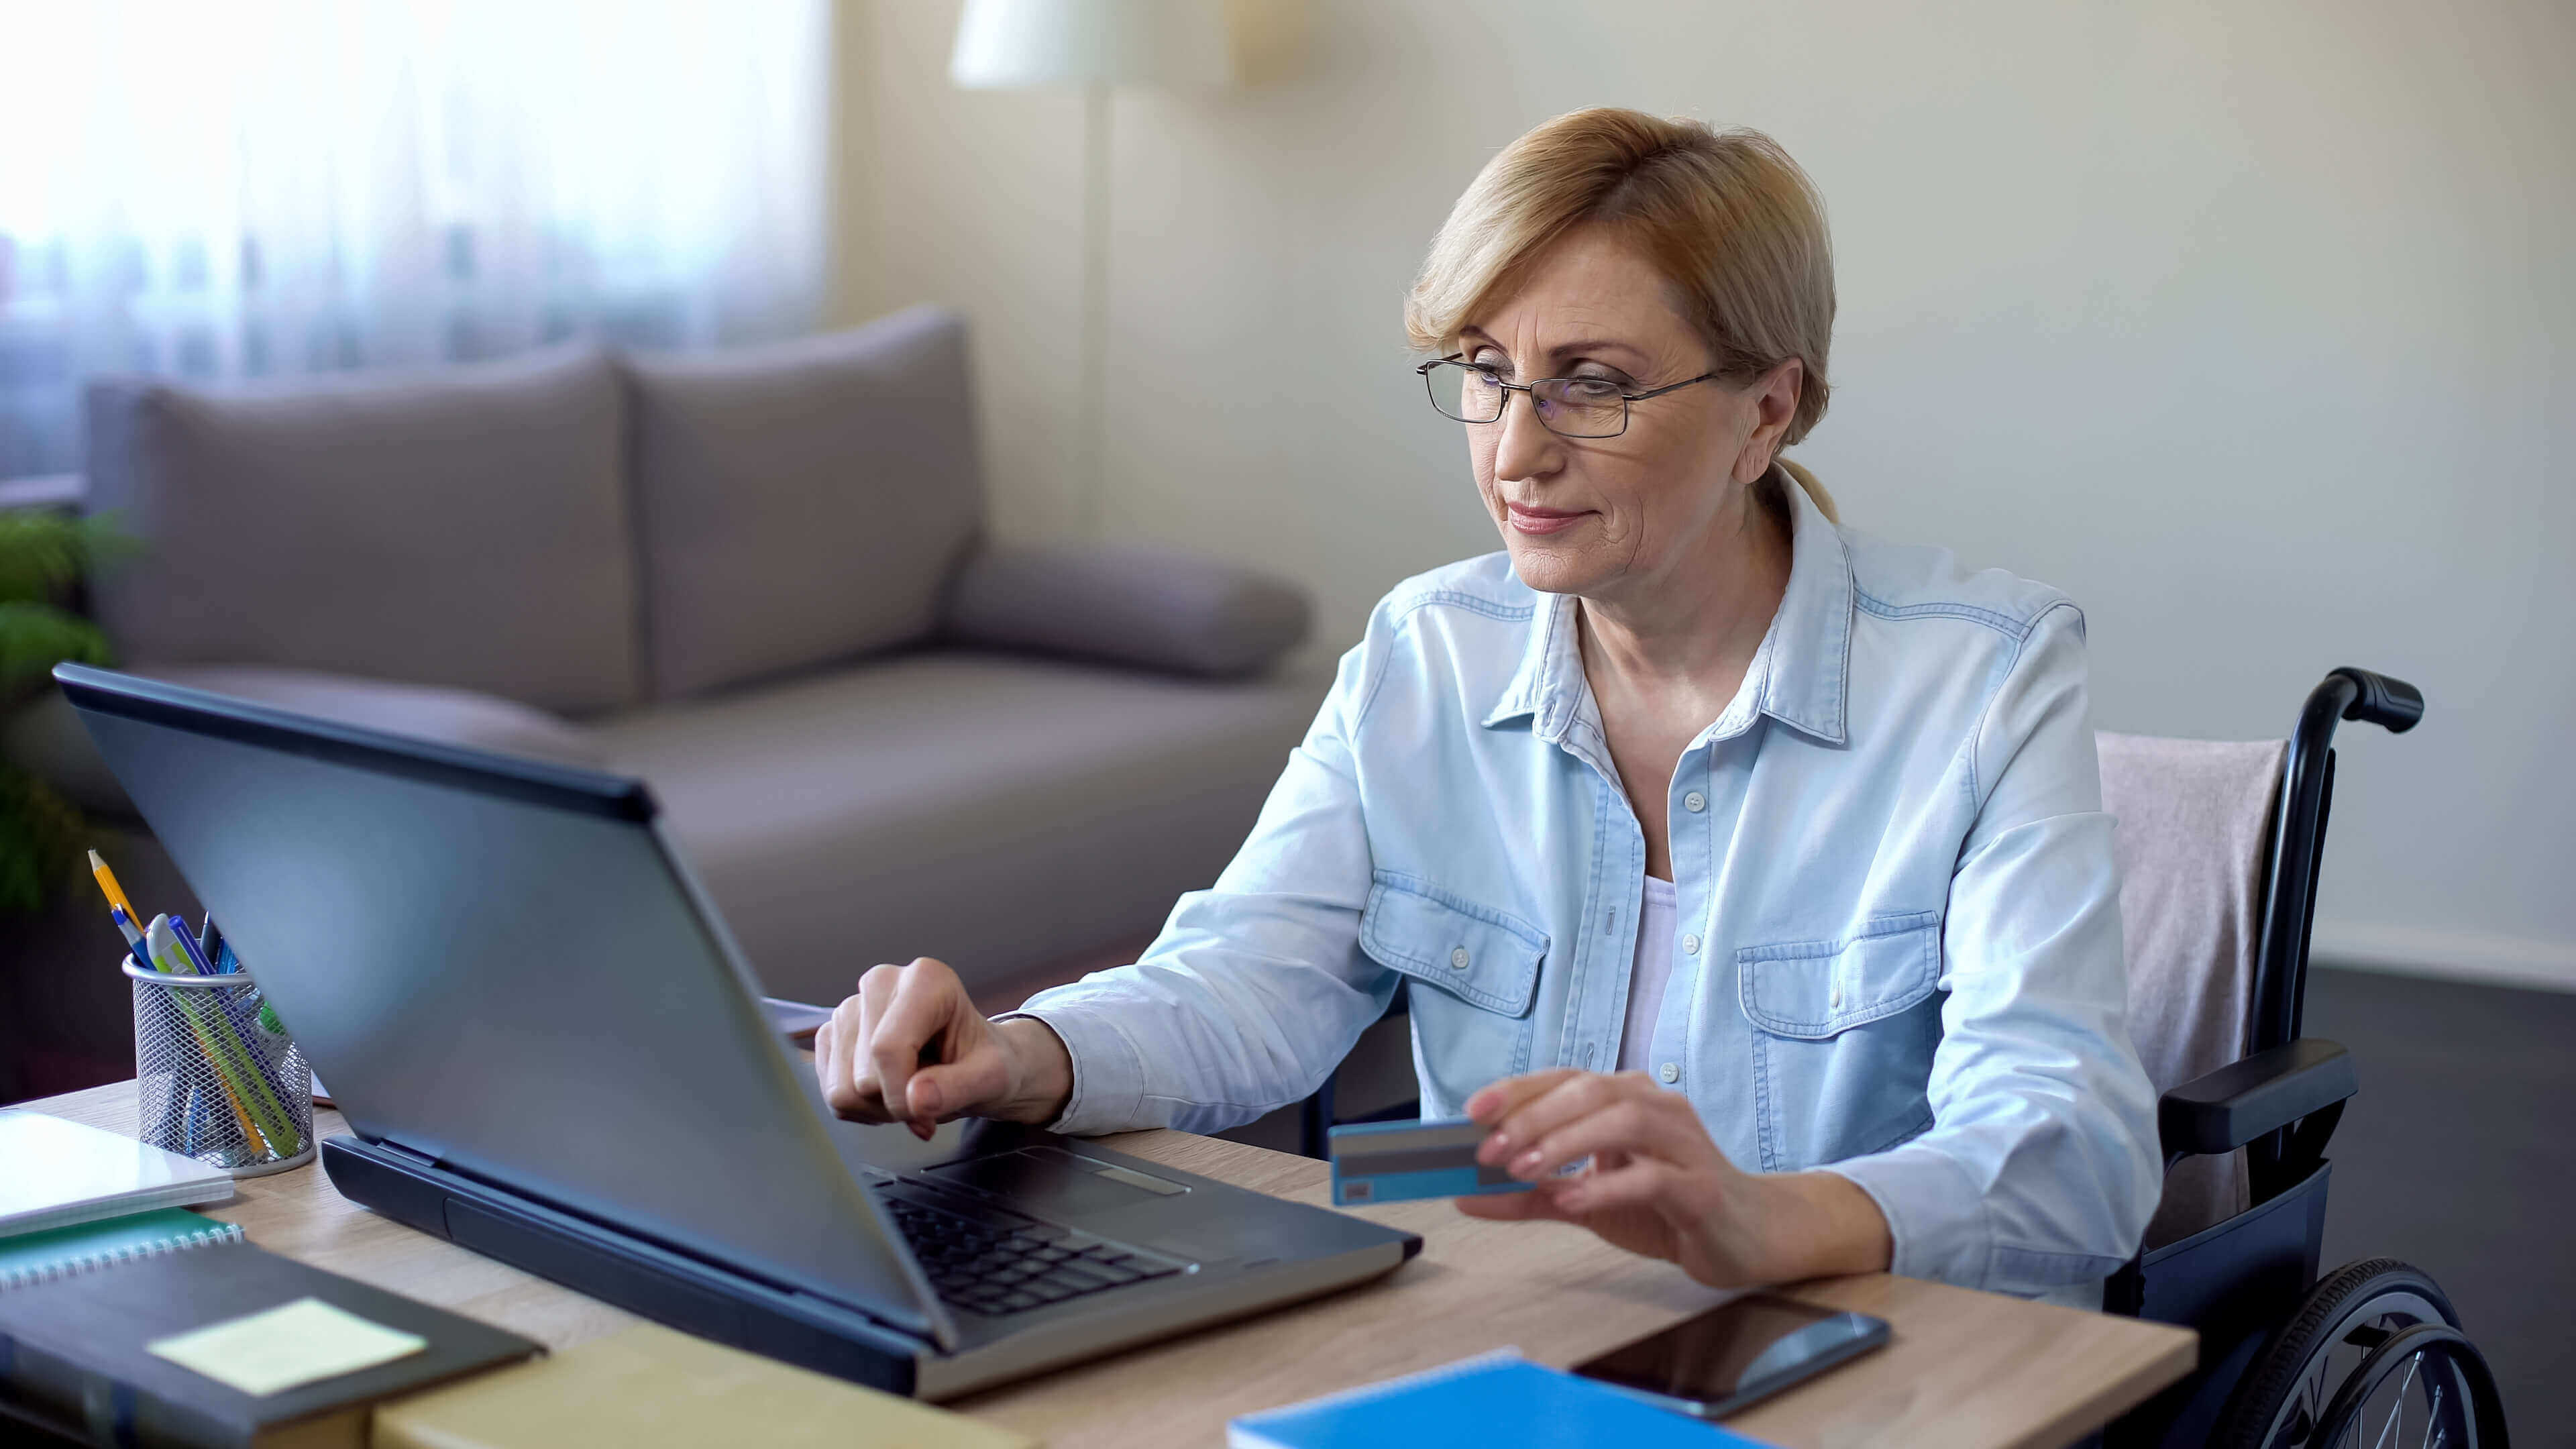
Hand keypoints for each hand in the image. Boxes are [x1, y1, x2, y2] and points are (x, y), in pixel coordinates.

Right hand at [812, 957, 1073, 1137]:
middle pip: (864, 1076)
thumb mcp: (991, 1078)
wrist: (973, 1062)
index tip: (929, 1113)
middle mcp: (881, 981)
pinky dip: (861, 1108)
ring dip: (878, 1108)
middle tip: (927, 1095)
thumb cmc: (986, 1063)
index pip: (887, 1048)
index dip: (902, 1096)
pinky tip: (889, 1091)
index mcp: (926, 979)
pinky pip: (830, 1092)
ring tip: (910, 1090)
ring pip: (842, 1089)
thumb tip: (915, 1100)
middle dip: (895, 1102)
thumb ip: (958, 1088)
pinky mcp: (832, 1033)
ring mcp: (850, 1006)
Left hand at [1456, 1069, 1892, 1286]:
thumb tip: (1463, 1196)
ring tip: (1524, 1171)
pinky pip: (1653, 1176)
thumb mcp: (1585, 1200)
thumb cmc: (1665, 1207)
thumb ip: (1528, 1198)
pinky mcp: (1702, 1186)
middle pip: (1590, 1090)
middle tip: (1490, 1151)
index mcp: (1626, 1098)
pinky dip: (1608, 1185)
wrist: (1747, 1236)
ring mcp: (1683, 1143)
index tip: (1472, 1112)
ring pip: (1623, 1120)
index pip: (1565, 1079)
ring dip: (1567, 1142)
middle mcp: (1656, 1106)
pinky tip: (1575, 1201)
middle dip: (1534, 1117)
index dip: (1517, 1091)